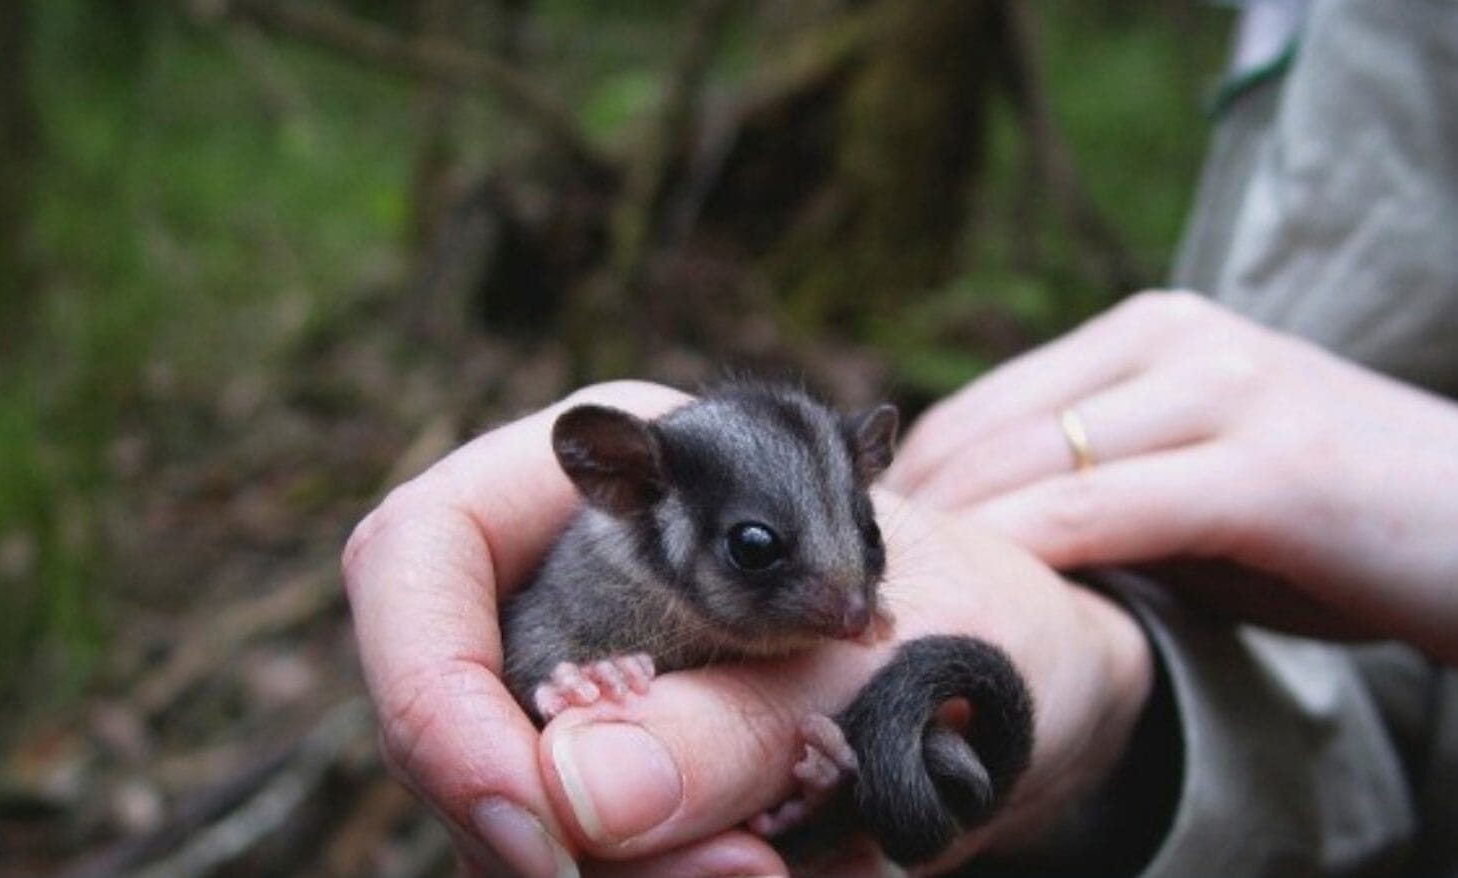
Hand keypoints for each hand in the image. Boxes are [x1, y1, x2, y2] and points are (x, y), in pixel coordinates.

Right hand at [343, 381, 1152, 876]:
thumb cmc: (982, 619)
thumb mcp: (884, 657)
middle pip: (452, 704)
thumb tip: (574, 792)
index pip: (423, 549)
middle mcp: (582, 578)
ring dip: (629, 868)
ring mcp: (597, 685)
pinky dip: (665, 876)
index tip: (530, 823)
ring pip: (518, 804)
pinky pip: (593, 847)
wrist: (1044, 698)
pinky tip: (775, 872)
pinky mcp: (633, 778)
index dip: (430, 684)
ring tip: (779, 876)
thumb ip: (730, 717)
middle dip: (546, 821)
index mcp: (625, 475)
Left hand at [886, 291, 1457, 662]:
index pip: (983, 407)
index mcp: (1147, 332)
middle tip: (855, 587)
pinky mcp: (1264, 468)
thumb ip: (1100, 490)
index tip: (863, 554)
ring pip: (1031, 464)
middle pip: (989, 430)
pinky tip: (988, 596)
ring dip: (955, 538)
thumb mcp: (1196, 487)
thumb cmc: (1331, 525)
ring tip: (898, 602)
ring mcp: (1223, 390)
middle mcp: (1175, 338)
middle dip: (914, 516)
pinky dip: (1030, 553)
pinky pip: (1101, 511)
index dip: (912, 485)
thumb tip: (984, 541)